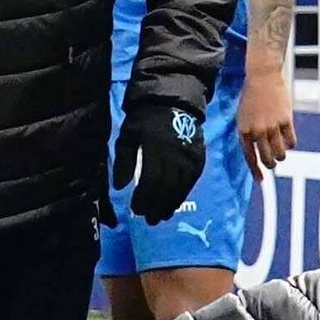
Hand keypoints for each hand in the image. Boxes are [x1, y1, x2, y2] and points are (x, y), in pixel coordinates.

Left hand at [111, 92, 207, 225]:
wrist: (173, 99)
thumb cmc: (145, 118)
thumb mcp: (127, 135)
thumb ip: (123, 161)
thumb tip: (120, 187)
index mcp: (154, 150)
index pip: (150, 182)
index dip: (143, 199)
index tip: (136, 210)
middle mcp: (174, 156)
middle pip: (166, 188)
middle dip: (156, 206)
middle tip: (149, 220)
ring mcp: (189, 157)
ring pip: (180, 187)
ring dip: (170, 204)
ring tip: (161, 217)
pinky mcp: (199, 157)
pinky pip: (192, 181)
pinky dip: (183, 194)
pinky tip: (175, 203)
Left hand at [236, 60, 295, 174]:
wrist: (262, 76)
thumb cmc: (251, 96)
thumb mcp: (243, 116)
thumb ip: (248, 134)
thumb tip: (255, 152)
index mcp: (244, 130)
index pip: (249, 157)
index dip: (255, 171)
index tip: (261, 181)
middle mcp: (257, 131)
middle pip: (267, 158)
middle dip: (271, 164)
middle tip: (273, 162)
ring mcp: (272, 126)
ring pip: (280, 153)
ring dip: (281, 155)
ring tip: (280, 150)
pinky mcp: (286, 120)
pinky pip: (291, 142)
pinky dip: (291, 144)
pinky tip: (288, 140)